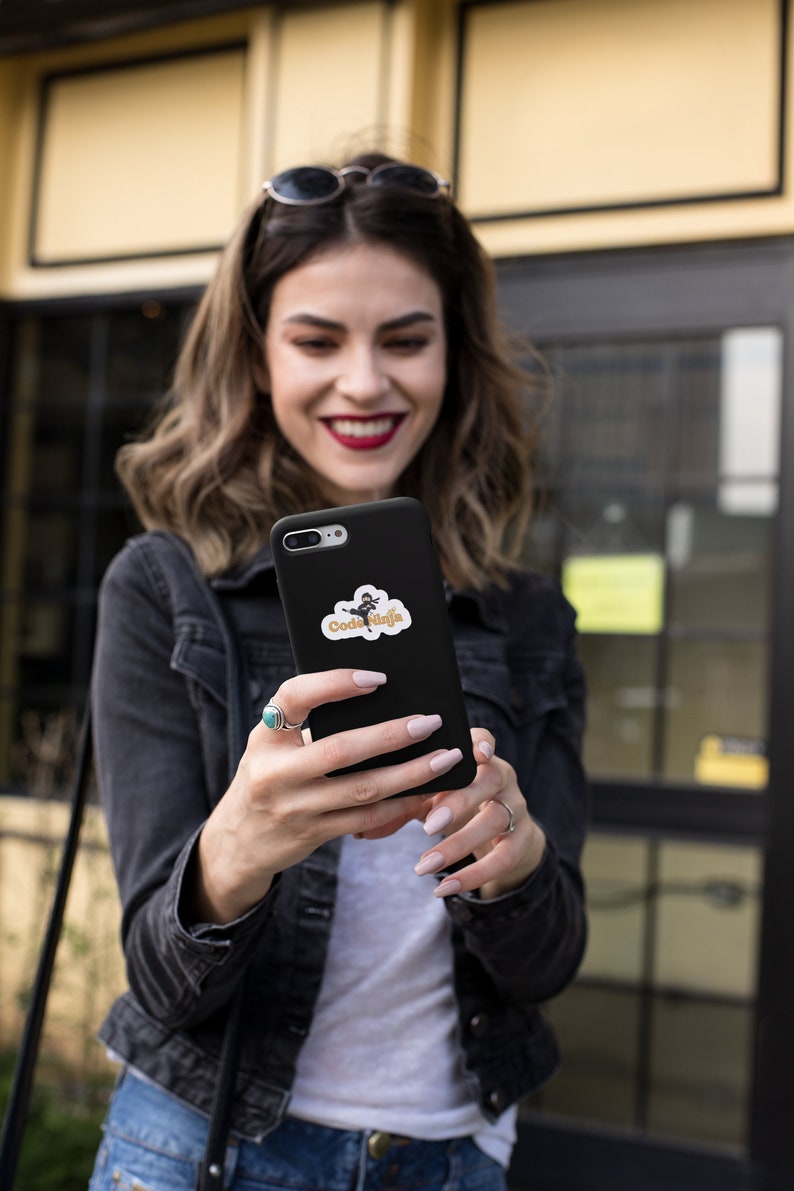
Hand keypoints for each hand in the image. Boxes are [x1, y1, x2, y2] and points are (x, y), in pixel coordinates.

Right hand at [192, 669, 461, 923]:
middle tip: (430, 721)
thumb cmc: (270, 774)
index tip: (378, 677)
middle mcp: (275, 772)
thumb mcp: (272, 744)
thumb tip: (380, 694)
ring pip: (362, 789)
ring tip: (445, 758)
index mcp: (265, 736)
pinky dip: (400, 803)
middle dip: (391, 735)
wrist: (239, 840)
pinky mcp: (313, 834)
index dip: (335, 683)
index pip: (295, 697)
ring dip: (410, 774)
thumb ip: (310, 722)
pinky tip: (427, 791)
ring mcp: (294, 808)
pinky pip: (366, 819)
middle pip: (340, 750)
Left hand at [413, 730, 546, 899]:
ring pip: (496, 820)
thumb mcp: (430, 798)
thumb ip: (403, 804)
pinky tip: (443, 888)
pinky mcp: (523, 839)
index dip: (481, 742)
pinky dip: (474, 875)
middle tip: (428, 825)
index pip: (483, 739)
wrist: (499, 836)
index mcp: (478, 759)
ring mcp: (517, 807)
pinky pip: (504, 857)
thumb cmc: (454, 806)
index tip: (475, 752)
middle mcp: (502, 778)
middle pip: (490, 779)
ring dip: (458, 844)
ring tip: (424, 866)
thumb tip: (361, 829)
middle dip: (460, 800)